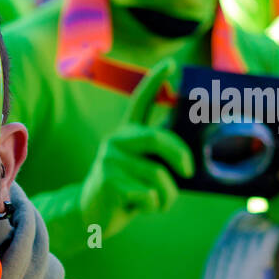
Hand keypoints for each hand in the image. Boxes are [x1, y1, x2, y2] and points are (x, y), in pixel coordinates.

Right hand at [80, 58, 193, 239]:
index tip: (171, 63)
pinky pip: (148, 194)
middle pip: (157, 139)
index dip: (155, 81)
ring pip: (158, 175)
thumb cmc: (127, 191)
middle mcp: (116, 141)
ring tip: (161, 204)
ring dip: (168, 195)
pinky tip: (141, 208)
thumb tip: (189, 163)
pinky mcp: (109, 181)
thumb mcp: (141, 169)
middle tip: (188, 172)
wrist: (90, 214)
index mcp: (127, 134)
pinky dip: (153, 206)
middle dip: (180, 156)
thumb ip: (157, 159)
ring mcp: (110, 160)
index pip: (141, 101)